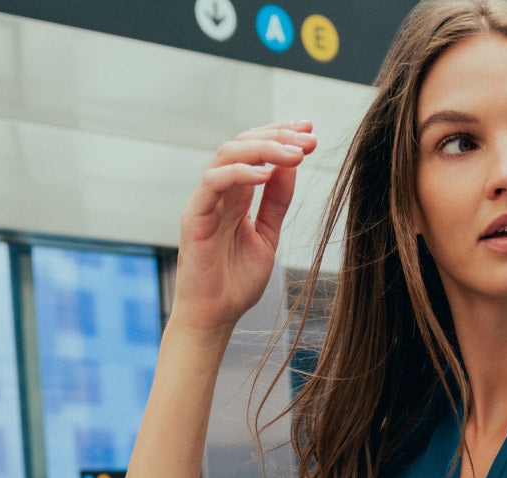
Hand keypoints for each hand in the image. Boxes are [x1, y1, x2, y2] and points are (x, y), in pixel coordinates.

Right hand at [169, 120, 318, 333]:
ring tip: (297, 154)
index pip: (257, 152)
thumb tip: (292, 165)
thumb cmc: (237, 282)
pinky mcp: (195, 216)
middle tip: (310, 137)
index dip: (282, 137)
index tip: (312, 132)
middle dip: (279, 135)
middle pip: (244, 144)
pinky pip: (214, 181)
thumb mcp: (268, 236)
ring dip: (265, 148)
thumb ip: (276, 202)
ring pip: (229, 154)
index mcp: (237, 195)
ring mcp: (206, 201)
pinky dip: (241, 173)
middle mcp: (220, 192)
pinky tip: (267, 175)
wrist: (215, 316)